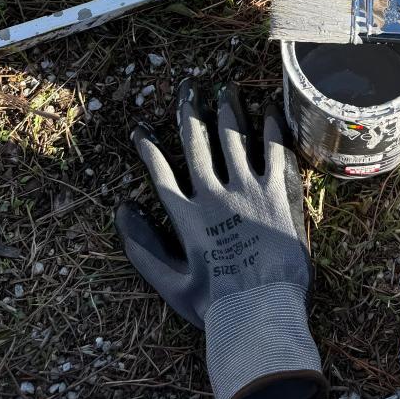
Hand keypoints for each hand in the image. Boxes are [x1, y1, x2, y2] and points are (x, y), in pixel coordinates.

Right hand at [115, 81, 325, 398]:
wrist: (262, 309)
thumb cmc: (216, 304)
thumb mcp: (170, 283)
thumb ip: (143, 248)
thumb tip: (123, 211)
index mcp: (186, 216)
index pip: (161, 172)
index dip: (149, 148)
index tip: (141, 129)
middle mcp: (214, 195)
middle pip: (197, 143)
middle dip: (190, 112)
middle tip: (188, 88)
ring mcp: (246, 190)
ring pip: (233, 139)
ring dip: (228, 111)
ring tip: (225, 89)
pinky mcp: (276, 193)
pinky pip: (273, 152)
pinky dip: (270, 128)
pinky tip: (268, 110)